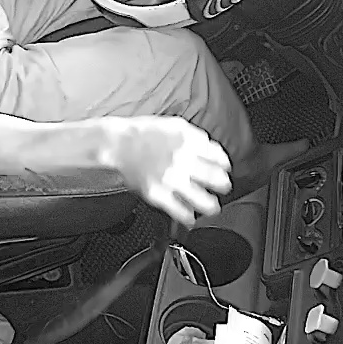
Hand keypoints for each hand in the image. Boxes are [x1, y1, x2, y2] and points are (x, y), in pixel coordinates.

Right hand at [105, 116, 232, 227]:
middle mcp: (183, 160)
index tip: (224, 170)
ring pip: (203, 200)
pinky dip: (188, 217)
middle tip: (223, 187)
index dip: (224, 166)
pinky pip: (180, 212)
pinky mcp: (158, 195)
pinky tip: (190, 217)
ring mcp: (171, 179)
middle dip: (223, 185)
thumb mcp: (175, 125)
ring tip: (212, 208)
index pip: (219, 158)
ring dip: (212, 206)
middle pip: (216, 179)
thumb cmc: (143, 134)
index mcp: (189, 141)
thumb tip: (213, 151)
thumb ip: (196, 138)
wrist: (118, 145)